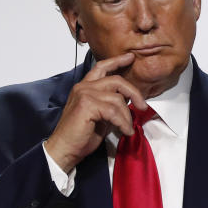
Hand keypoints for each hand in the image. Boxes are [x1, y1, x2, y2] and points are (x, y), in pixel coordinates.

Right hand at [44, 53, 146, 172]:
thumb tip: (128, 100)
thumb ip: (111, 104)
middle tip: (143, 106)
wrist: (64, 149)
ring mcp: (84, 94)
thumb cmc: (80, 136)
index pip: (102, 67)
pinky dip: (123, 122)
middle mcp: (84, 87)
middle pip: (116, 80)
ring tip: (127, 128)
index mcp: (85, 87)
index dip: (117, 61)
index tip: (130, 57)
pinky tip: (124, 131)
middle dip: (134, 92)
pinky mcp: (87, 105)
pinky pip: (114, 111)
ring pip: (117, 99)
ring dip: (127, 116)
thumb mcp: (100, 116)